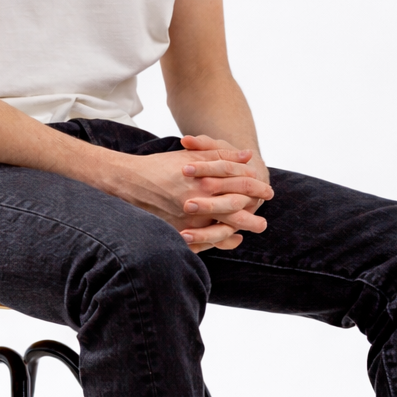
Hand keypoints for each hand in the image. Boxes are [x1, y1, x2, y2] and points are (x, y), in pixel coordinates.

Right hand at [114, 144, 272, 254]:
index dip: (255, 185)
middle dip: (253, 212)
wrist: (129, 182)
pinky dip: (220, 241)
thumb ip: (219, 155)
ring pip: (223, 228)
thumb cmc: (160, 165)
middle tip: (265, 218)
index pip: (238, 183)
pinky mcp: (179, 231)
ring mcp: (189, 219)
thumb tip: (247, 156)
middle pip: (235, 209)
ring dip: (241, 229)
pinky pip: (205, 242)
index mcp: (203, 179)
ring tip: (255, 228)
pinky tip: (231, 239)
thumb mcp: (190, 155)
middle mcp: (198, 201)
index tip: (267, 189)